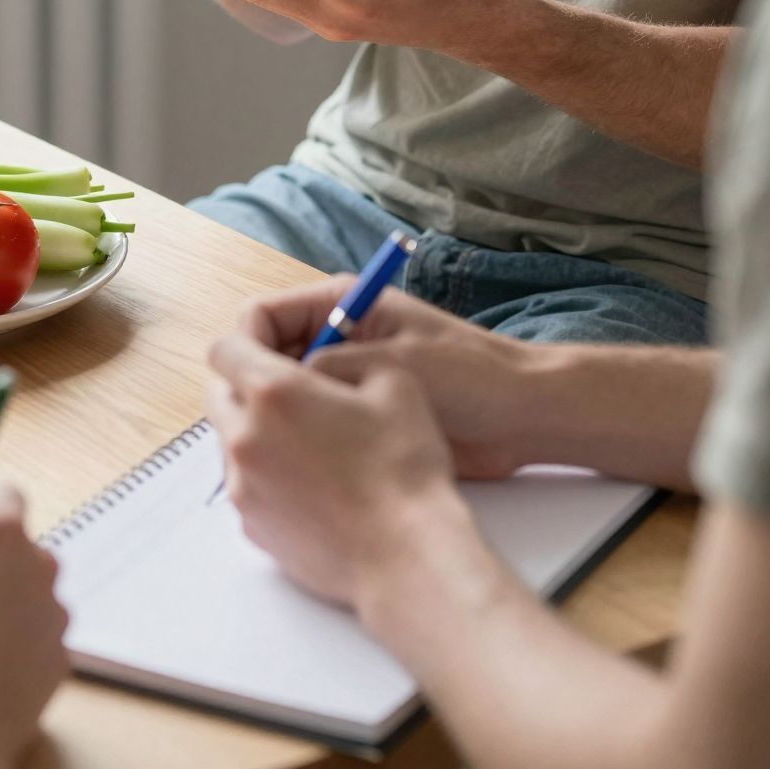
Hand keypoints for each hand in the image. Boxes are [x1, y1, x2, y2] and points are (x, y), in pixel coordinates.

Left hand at [207, 330, 467, 608]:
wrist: (405, 555)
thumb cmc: (403, 467)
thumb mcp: (393, 380)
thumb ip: (344, 358)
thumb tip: (322, 363)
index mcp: (273, 392)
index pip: (225, 347)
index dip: (250, 340)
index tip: (277, 347)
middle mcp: (245, 438)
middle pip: (218, 394)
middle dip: (247, 385)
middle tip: (293, 392)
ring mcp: (243, 488)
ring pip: (230, 442)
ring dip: (255, 430)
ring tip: (308, 440)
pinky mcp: (252, 527)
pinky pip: (245, 484)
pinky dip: (266, 474)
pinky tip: (312, 482)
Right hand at [239, 281, 542, 477]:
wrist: (522, 417)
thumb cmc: (469, 377)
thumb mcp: (386, 366)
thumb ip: (321, 368)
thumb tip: (262, 385)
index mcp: (343, 303)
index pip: (264, 316)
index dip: (247, 350)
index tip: (248, 391)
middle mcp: (337, 335)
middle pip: (267, 358)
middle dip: (260, 391)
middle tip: (263, 430)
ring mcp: (346, 377)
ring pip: (286, 398)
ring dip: (281, 421)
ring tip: (286, 451)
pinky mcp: (357, 415)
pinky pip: (312, 426)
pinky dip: (303, 442)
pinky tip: (308, 465)